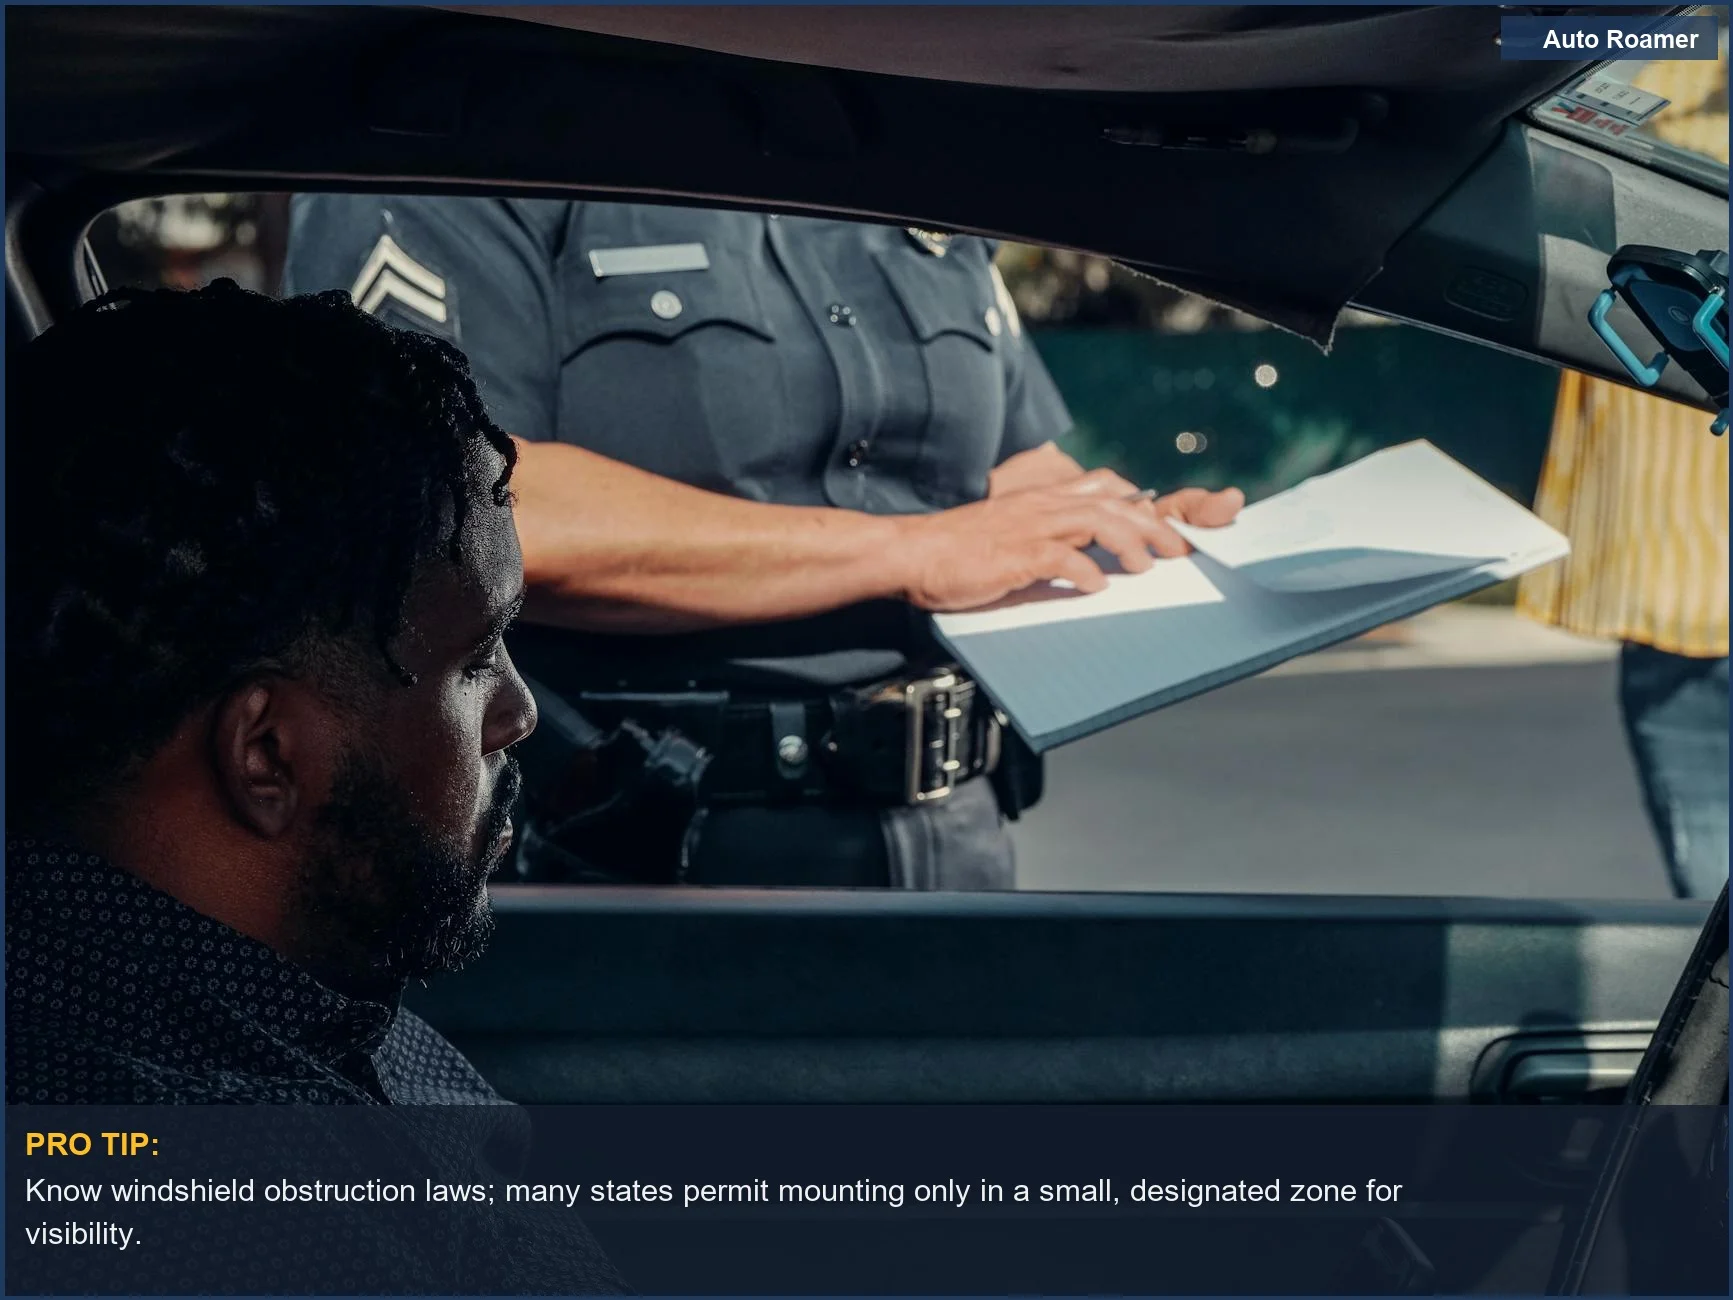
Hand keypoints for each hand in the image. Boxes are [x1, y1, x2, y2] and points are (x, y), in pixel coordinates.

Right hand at [887, 480, 1244, 611]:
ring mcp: (1029, 528)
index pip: (1105, 487)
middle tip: (1179, 550)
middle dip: (1153, 526)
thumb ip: (1046, 536)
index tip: (1166, 525)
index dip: (1143, 503)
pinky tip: (1097, 586)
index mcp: (1042, 499)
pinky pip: (1060, 558)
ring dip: (1128, 544)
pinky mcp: (1015, 555)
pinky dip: (1085, 571)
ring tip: (1148, 566)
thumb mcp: (1009, 531)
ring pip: (1096, 522)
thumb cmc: (957, 550)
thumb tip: (1082, 556)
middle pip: (1114, 504)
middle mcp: (1042, 506)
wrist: (912, 553)